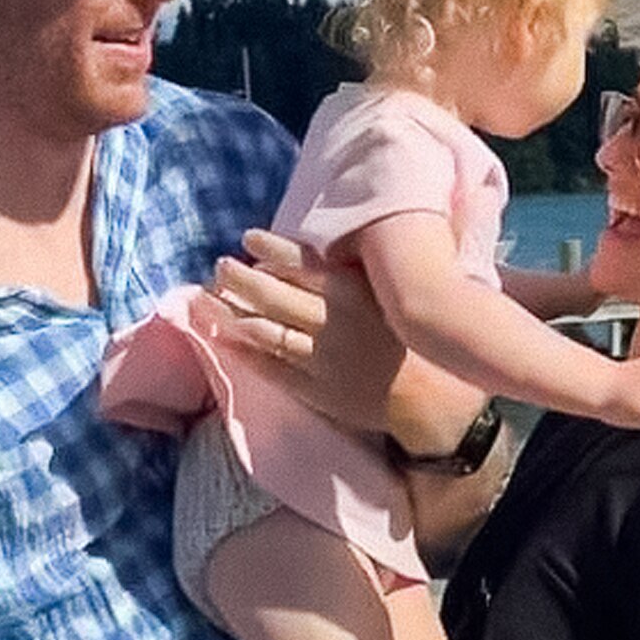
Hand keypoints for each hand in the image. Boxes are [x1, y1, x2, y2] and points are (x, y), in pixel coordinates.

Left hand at [192, 231, 485, 448]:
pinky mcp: (316, 390)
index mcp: (356, 294)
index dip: (272, 250)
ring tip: (206, 300)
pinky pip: (272, 368)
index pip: (304, 265)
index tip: (248, 238)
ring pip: (266, 331)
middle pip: (274, 296)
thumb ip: (362, 272)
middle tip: (219, 267)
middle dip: (240, 279)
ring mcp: (322, 359)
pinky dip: (245, 353)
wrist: (433, 401)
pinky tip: (223, 340)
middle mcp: (335, 323)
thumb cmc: (415, 342)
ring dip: (231, 314)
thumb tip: (329, 245)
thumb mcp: (396, 296)